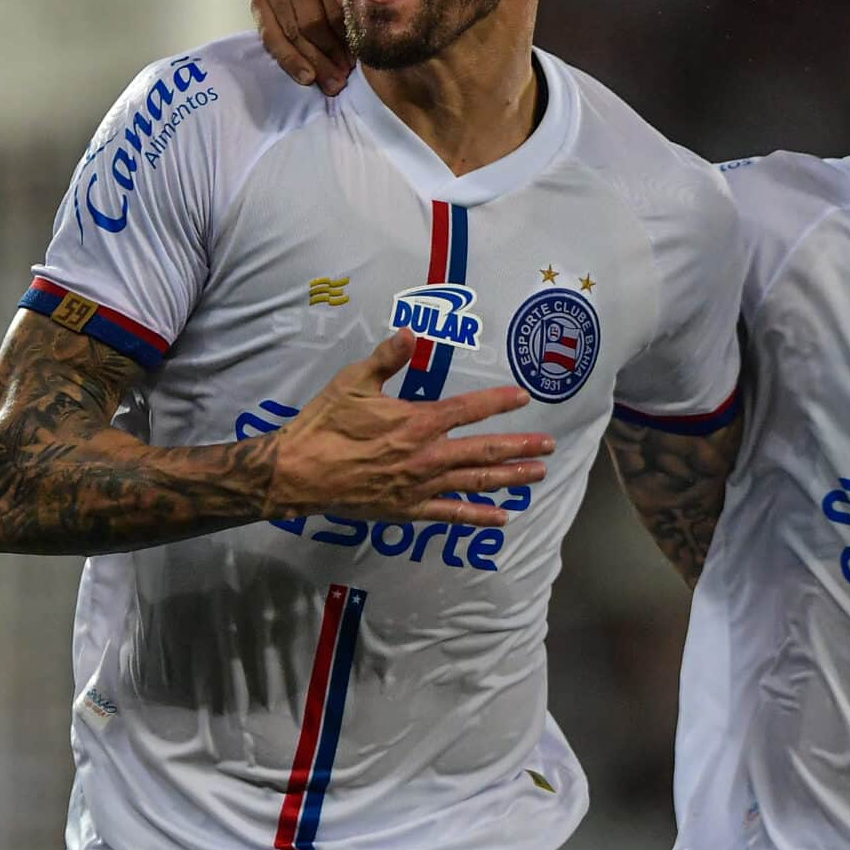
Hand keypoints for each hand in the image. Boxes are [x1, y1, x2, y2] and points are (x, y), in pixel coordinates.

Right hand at [252, 0, 352, 93]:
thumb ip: (350, 2)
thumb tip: (343, 3)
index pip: (336, 7)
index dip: (348, 39)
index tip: (356, 63)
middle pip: (312, 21)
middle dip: (329, 55)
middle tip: (342, 78)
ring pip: (293, 31)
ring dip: (313, 61)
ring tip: (330, 82)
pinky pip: (272, 36)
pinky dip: (291, 60)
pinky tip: (306, 77)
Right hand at [267, 329, 551, 525]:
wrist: (299, 473)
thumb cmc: (325, 424)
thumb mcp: (354, 381)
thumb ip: (387, 358)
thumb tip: (412, 332)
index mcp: (418, 421)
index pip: (470, 409)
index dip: (499, 402)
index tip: (523, 397)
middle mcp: (428, 456)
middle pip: (485, 450)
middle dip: (520, 447)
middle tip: (549, 446)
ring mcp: (421, 486)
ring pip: (476, 482)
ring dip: (511, 479)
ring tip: (538, 475)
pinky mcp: (409, 510)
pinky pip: (451, 515)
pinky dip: (478, 516)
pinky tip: (502, 518)